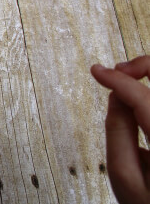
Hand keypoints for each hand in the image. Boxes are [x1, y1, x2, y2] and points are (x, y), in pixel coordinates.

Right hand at [91, 57, 149, 203]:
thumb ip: (117, 131)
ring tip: (129, 79)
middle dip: (141, 66)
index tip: (98, 71)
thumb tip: (115, 96)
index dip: (116, 78)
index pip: (143, 96)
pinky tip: (142, 95)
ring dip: (149, 76)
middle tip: (119, 70)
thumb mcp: (125, 176)